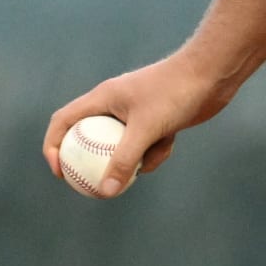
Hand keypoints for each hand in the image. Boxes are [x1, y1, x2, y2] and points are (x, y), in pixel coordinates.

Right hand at [43, 52, 230, 197]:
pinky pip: (147, 147)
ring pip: (122, 148)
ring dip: (134, 160)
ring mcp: (137, 114)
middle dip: (93, 164)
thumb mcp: (146, 128)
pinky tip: (171, 142)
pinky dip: (156, 153)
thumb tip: (105, 191)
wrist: (212, 74)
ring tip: (150, 155)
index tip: (61, 173)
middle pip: (91, 139)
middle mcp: (116, 105)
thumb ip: (125, 160)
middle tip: (93, 187)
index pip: (63, 121)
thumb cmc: (175, 92)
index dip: (53, 147)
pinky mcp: (157, 121)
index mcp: (103, 98)